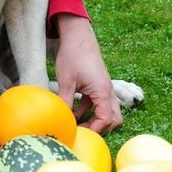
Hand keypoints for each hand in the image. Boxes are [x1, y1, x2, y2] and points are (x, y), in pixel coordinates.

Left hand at [51, 13, 122, 133]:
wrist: (77, 36)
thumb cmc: (73, 56)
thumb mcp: (66, 81)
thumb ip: (65, 102)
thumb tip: (59, 120)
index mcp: (103, 91)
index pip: (105, 120)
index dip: (94, 130)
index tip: (79, 135)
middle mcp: (108, 91)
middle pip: (113, 118)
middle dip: (100, 128)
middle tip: (82, 132)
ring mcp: (104, 88)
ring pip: (106, 111)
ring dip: (94, 119)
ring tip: (76, 125)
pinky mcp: (98, 85)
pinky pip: (98, 103)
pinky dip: (89, 110)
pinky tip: (73, 112)